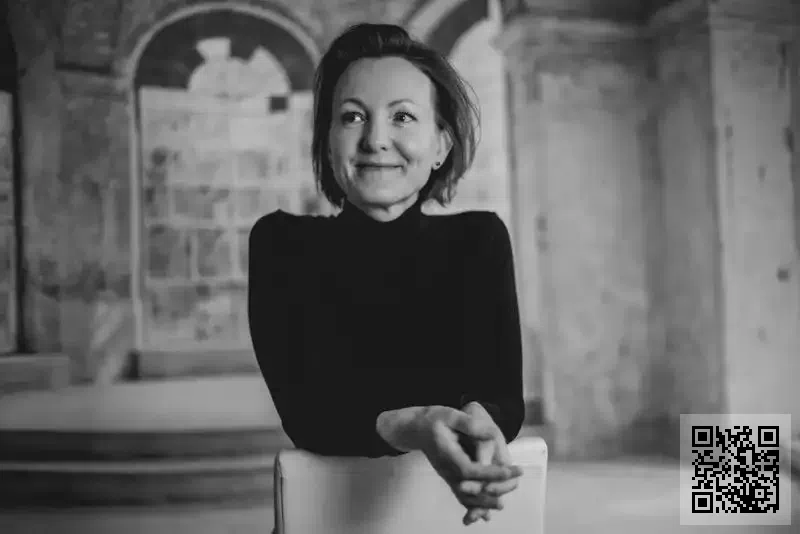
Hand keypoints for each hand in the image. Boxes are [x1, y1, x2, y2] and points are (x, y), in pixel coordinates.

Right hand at [415, 406, 522, 521]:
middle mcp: (446, 468)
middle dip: (491, 490)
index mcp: (447, 453)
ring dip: (482, 503)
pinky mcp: (448, 477)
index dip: (489, 473)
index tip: (508, 471)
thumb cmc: (432, 419)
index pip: (470, 469)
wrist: (415, 429)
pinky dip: (472, 505)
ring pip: (464, 496)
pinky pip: (460, 495)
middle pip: (468, 488)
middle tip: (515, 483)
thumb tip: (491, 433)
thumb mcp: (450, 414)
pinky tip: (483, 513)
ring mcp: (446, 475)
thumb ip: (470, 424)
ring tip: (500, 505)